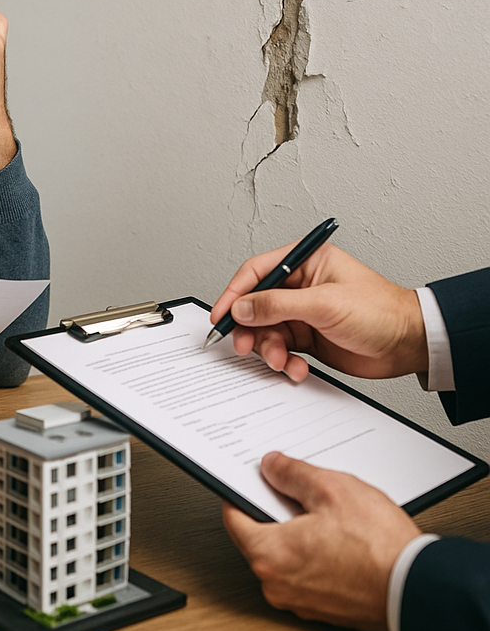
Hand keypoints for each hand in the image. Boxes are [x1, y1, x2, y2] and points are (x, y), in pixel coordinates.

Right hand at [210, 243, 427, 381]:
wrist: (410, 344)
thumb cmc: (381, 312)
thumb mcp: (324, 304)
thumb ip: (277, 305)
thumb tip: (241, 307)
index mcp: (305, 263)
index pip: (257, 272)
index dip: (234, 293)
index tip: (221, 315)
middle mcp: (300, 286)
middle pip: (256, 305)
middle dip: (250, 328)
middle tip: (245, 345)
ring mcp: (303, 312)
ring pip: (267, 330)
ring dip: (269, 349)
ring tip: (281, 360)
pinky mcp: (308, 337)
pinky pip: (282, 348)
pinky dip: (284, 361)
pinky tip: (296, 368)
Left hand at [223, 452, 420, 630]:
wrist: (421, 591)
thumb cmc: (380, 548)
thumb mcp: (332, 489)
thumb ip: (292, 474)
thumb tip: (271, 467)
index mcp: (268, 555)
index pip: (233, 517)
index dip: (240, 490)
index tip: (248, 479)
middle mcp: (276, 585)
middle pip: (258, 536)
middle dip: (274, 511)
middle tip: (295, 491)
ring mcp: (300, 601)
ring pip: (284, 556)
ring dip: (296, 534)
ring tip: (325, 516)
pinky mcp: (323, 609)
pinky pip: (305, 573)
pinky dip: (313, 555)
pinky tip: (337, 540)